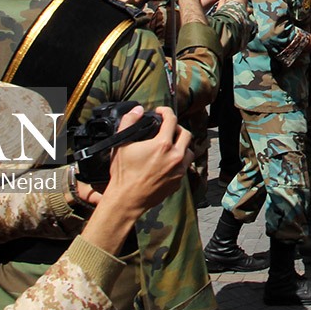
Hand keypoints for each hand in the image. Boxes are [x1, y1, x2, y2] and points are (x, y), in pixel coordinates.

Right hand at [78, 106, 191, 251]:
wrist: (127, 200)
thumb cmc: (123, 173)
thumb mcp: (121, 144)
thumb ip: (129, 122)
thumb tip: (138, 109)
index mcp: (162, 145)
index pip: (171, 119)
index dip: (166, 111)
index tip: (160, 111)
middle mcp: (175, 156)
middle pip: (186, 134)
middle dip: (177, 127)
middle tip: (166, 128)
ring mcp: (179, 170)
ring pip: (188, 151)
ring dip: (181, 145)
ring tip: (170, 145)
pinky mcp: (178, 182)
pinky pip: (184, 166)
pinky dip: (178, 161)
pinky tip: (167, 161)